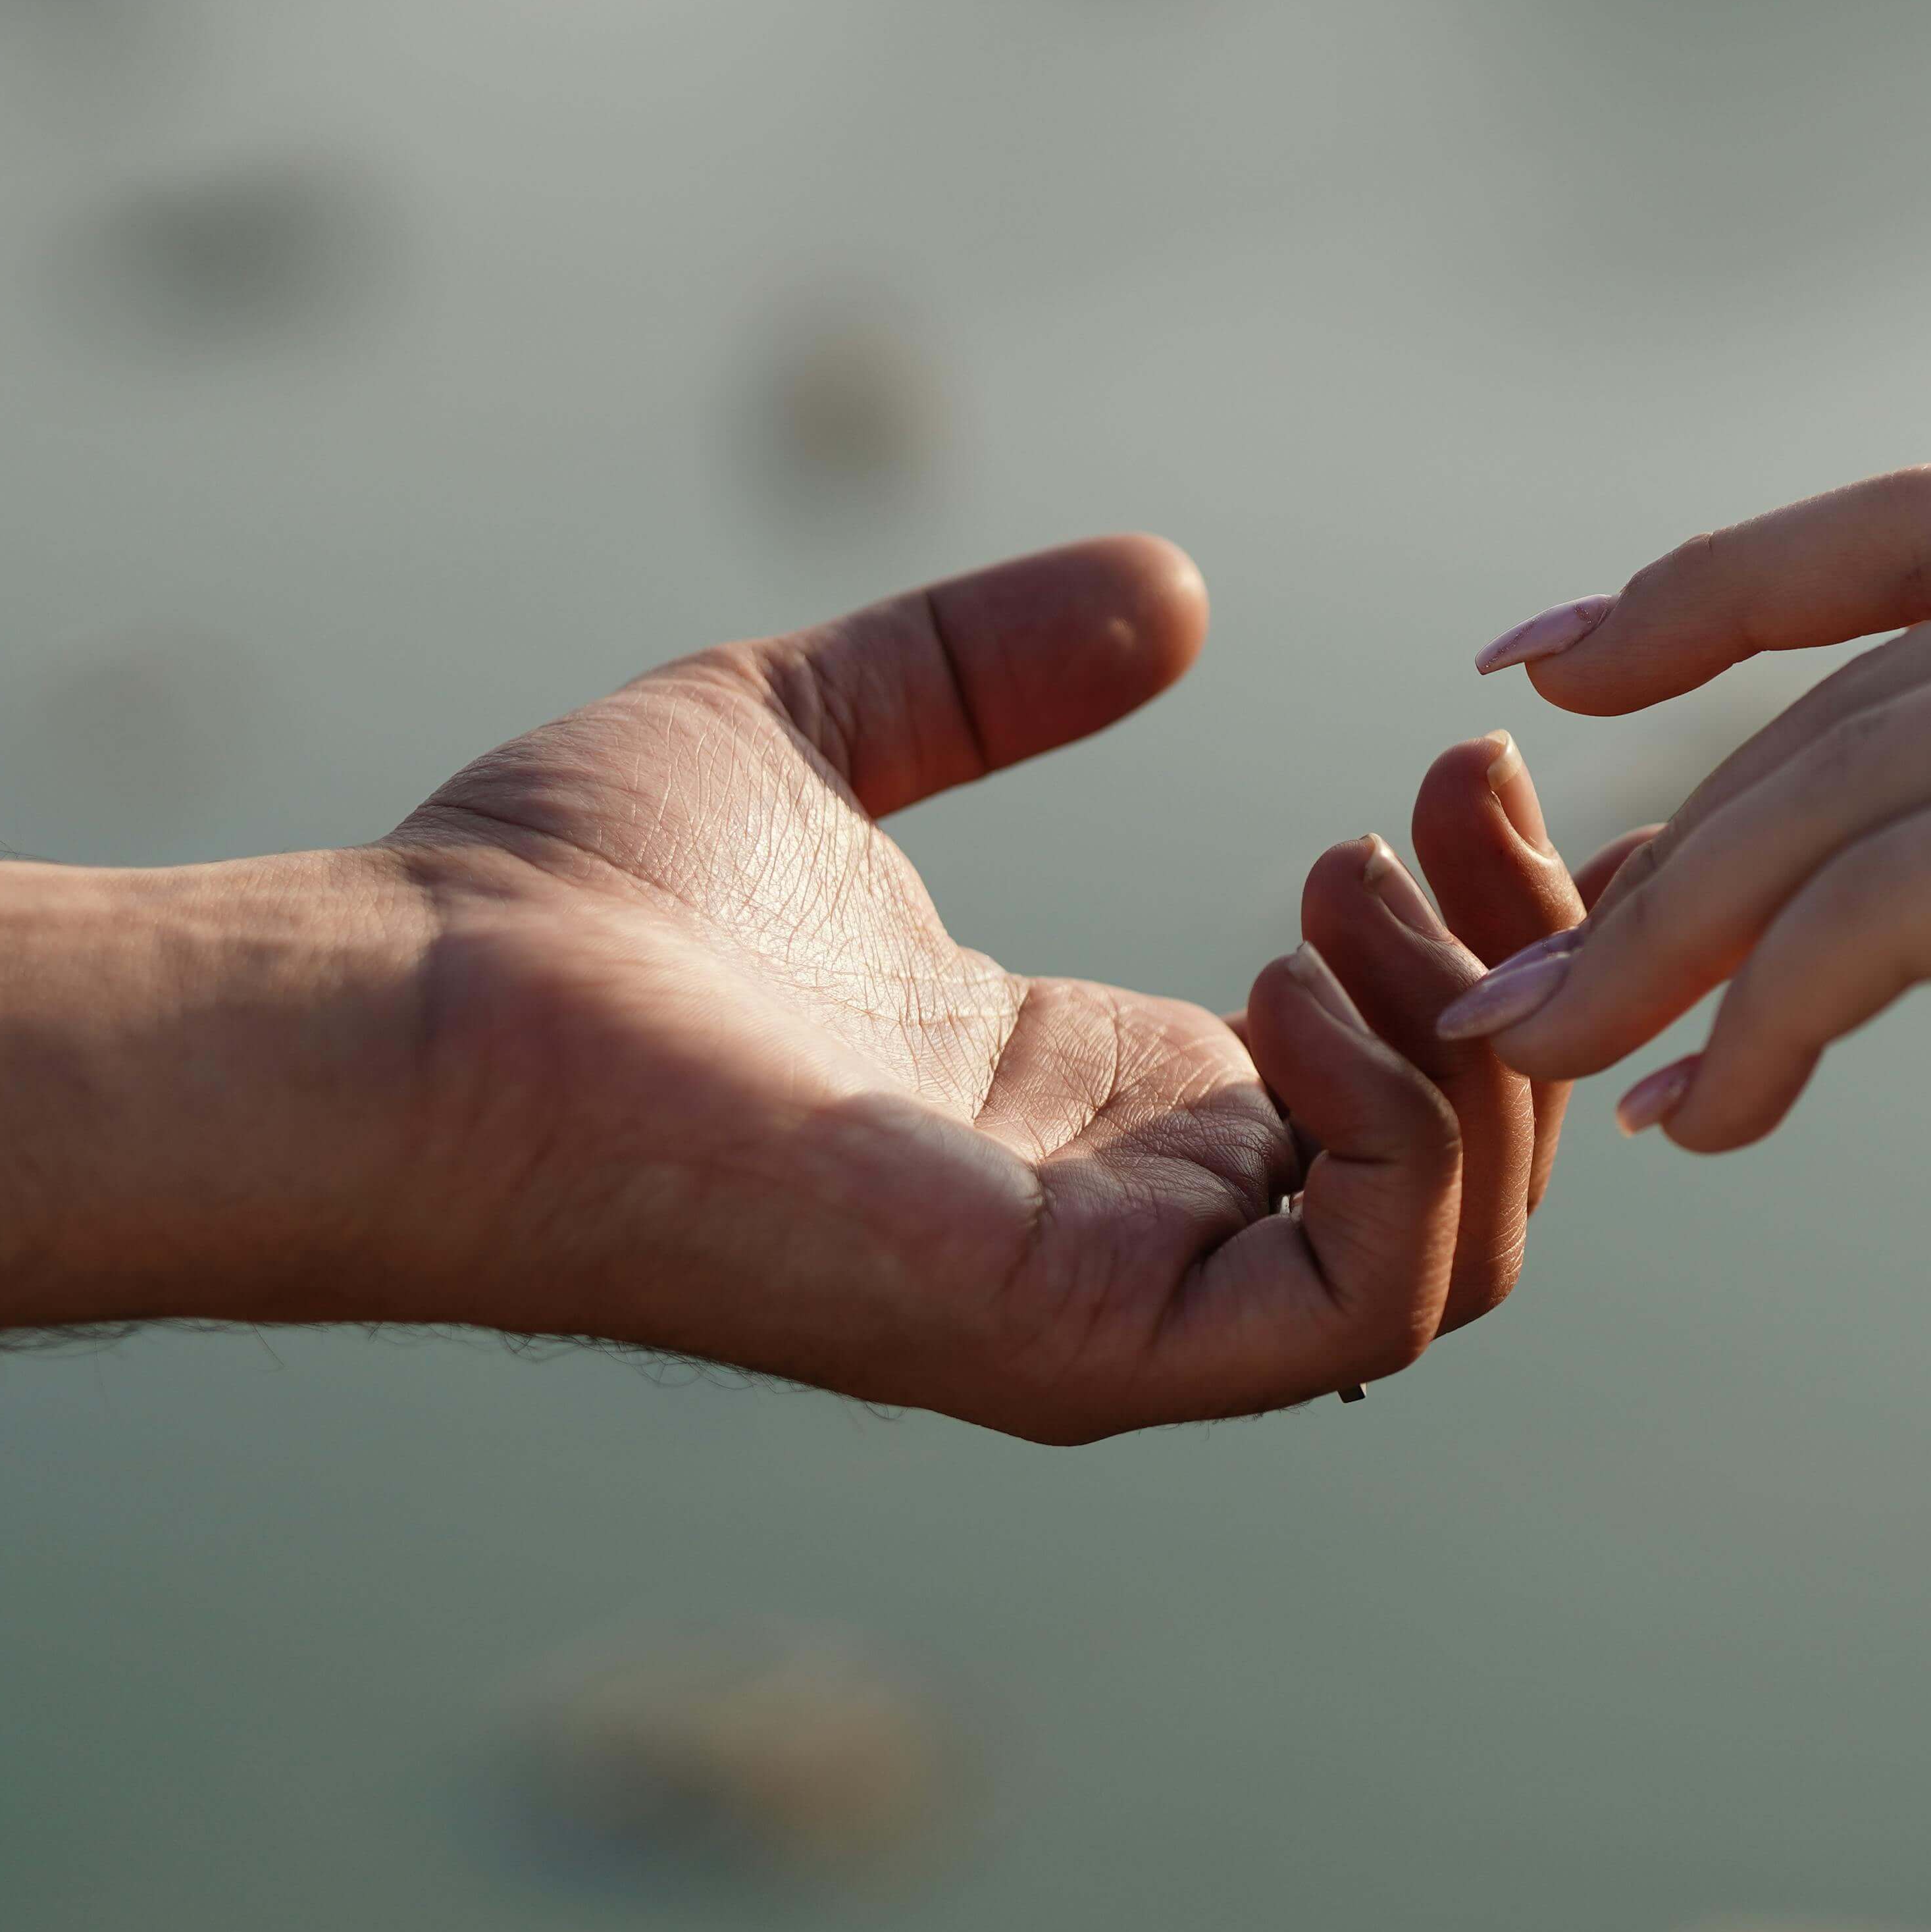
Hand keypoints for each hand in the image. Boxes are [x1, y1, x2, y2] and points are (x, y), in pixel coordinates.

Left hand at [383, 538, 1580, 1439]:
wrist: (411, 1006)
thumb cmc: (557, 900)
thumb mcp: (820, 727)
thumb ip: (989, 665)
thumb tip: (1170, 588)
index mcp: (1098, 1121)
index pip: (1405, 1084)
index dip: (1493, 937)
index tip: (1493, 770)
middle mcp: (1131, 1235)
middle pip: (1474, 1171)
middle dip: (1519, 971)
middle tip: (1456, 789)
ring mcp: (1112, 1312)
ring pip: (1453, 1260)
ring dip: (1470, 1055)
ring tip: (1350, 876)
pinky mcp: (1077, 1343)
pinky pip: (1354, 1302)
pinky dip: (1393, 1150)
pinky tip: (1297, 988)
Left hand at [1448, 463, 1930, 1883]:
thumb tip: (1760, 774)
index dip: (1719, 583)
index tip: (1545, 658)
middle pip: (1880, 676)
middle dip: (1672, 826)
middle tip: (1523, 969)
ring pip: (1862, 785)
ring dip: (1680, 931)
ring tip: (1568, 1051)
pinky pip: (1899, 902)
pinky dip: (1773, 1010)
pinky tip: (1722, 1115)